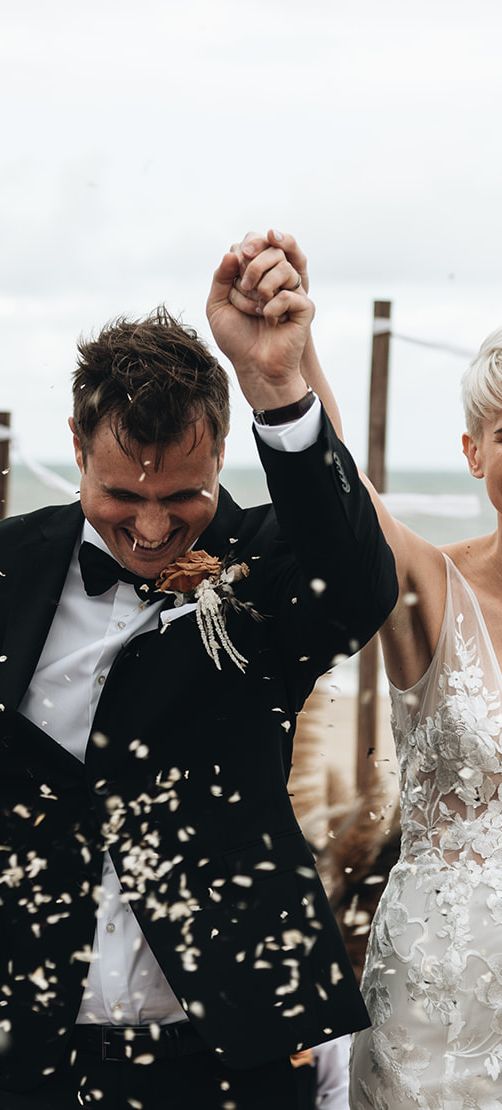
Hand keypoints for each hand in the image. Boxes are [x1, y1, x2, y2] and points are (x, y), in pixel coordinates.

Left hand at [206, 230, 313, 411]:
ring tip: (256, 309)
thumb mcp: (217, 306)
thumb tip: (232, 252)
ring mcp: (292, 292)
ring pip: (283, 267)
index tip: (234, 279)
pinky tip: (271, 321)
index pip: (253, 244)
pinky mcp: (304, 308)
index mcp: (257, 275)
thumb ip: (220, 277)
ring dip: (262, 287)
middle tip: (244, 288)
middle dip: (252, 268)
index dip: (242, 256)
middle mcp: (276, 279)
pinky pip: (289, 294)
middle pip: (271, 249)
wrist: (254, 367)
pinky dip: (273, 307)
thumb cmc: (236, 339)